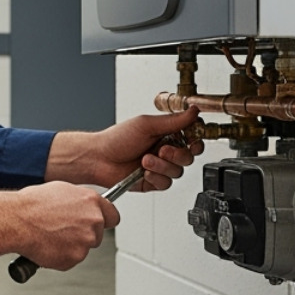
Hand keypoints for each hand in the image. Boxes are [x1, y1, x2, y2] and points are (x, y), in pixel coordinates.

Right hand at [0, 182, 118, 271]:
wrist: (16, 221)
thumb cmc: (32, 204)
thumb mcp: (61, 190)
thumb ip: (80, 201)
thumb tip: (84, 206)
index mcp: (91, 202)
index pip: (113, 216)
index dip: (103, 220)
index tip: (98, 223)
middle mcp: (93, 221)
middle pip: (97, 234)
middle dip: (83, 234)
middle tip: (62, 229)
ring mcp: (85, 241)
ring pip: (83, 247)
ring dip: (71, 245)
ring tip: (50, 235)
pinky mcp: (74, 258)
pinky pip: (71, 260)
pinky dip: (60, 256)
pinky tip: (47, 245)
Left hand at [46, 107, 204, 192]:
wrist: (99, 159)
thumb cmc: (116, 139)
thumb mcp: (146, 125)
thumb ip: (173, 120)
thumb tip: (194, 110)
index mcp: (165, 133)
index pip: (191, 138)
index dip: (195, 140)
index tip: (192, 140)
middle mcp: (164, 150)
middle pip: (188, 157)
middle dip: (177, 155)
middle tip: (162, 150)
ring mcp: (159, 166)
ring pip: (178, 171)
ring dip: (162, 166)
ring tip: (145, 160)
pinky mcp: (153, 181)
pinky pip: (166, 183)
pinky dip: (156, 177)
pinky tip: (144, 172)